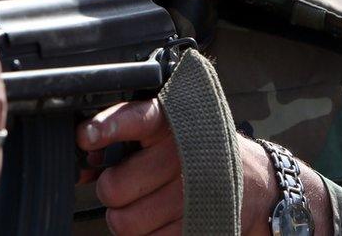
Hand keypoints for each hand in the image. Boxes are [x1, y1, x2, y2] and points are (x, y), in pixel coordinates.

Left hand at [78, 100, 330, 235]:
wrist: (258, 183)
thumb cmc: (200, 151)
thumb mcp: (169, 129)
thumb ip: (125, 134)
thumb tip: (84, 153)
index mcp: (173, 122)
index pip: (137, 118)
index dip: (107, 126)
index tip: (85, 137)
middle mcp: (183, 155)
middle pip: (114, 187)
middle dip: (110, 190)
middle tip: (123, 184)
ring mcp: (192, 195)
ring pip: (124, 222)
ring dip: (124, 217)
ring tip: (143, 204)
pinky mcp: (197, 226)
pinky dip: (148, 235)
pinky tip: (161, 220)